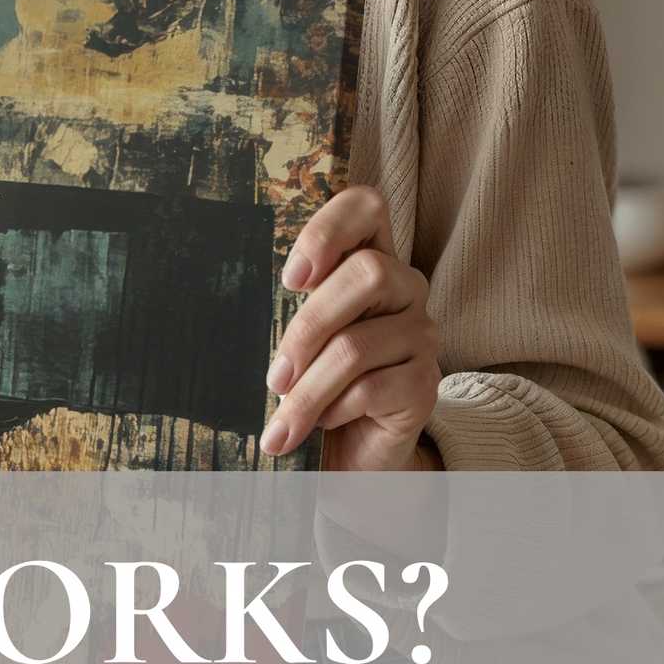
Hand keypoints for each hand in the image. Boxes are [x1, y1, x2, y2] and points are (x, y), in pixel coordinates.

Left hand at [262, 186, 440, 471]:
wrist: (350, 455)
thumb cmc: (316, 385)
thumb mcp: (298, 339)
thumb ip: (290, 309)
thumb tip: (237, 304)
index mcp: (370, 262)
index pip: (367, 208)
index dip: (329, 230)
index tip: (291, 279)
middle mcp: (405, 289)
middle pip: (367, 274)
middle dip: (307, 328)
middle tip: (274, 377)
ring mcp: (421, 335)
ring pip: (356, 345)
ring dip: (308, 389)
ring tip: (281, 421)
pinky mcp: (426, 384)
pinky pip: (371, 389)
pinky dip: (334, 410)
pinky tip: (323, 425)